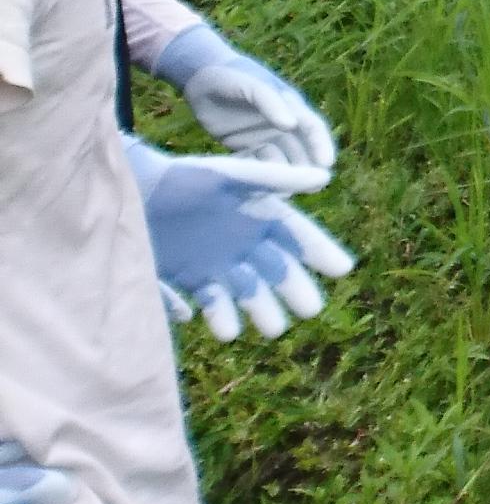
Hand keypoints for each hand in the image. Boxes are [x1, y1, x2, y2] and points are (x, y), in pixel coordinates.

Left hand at [126, 140, 355, 340]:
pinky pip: (206, 301)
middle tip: (310, 309)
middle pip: (276, 269)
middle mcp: (242, 241)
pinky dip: (215, 314)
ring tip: (270, 329)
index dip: (319, 251)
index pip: (296, 235)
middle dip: (294, 288)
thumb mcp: (230, 175)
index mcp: (258, 213)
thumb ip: (273, 178)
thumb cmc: (184, 177)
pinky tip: (223, 328)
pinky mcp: (185, 277)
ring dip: (259, 309)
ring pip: (245, 291)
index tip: (343, 269)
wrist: (132, 191)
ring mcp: (214, 261)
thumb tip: (324, 178)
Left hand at [153, 26, 336, 173]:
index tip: (326, 166)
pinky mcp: (243, 146)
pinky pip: (256, 162)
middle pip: (300, 149)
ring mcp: (262, 136)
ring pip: (280, 159)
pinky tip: (253, 181)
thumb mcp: (253, 85)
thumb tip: (292, 125)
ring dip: (282, 174)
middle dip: (306, 167)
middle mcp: (281, 124)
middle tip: (309, 188)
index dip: (322, 146)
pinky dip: (257, 171)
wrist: (200, 75)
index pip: (312, 128)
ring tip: (280, 191)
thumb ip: (272, 103)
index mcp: (290, 106)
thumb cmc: (233, 75)